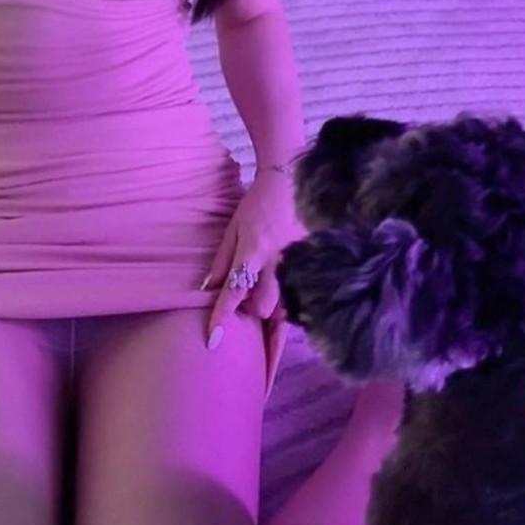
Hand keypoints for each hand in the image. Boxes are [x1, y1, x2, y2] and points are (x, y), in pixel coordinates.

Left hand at [200, 170, 306, 350]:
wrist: (292, 182)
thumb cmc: (257, 204)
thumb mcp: (233, 228)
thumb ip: (222, 260)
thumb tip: (209, 289)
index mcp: (253, 252)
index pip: (234, 293)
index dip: (221, 318)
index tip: (213, 341)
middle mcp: (277, 263)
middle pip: (263, 309)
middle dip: (252, 311)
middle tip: (248, 295)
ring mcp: (299, 266)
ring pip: (286, 309)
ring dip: (272, 310)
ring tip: (266, 295)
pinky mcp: (314, 266)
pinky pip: (302, 299)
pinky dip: (292, 305)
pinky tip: (286, 298)